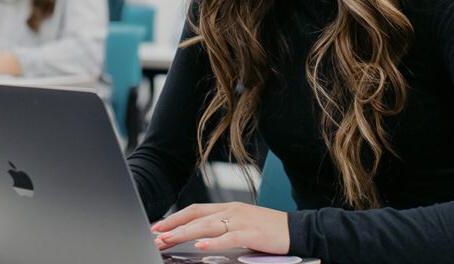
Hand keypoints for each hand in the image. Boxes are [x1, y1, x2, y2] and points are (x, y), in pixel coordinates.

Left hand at [152, 202, 289, 254]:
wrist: (296, 229)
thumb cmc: (268, 229)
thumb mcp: (241, 224)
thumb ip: (222, 228)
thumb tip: (199, 237)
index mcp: (227, 208)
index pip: (194, 210)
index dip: (175, 218)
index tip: (158, 227)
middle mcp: (231, 210)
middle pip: (195, 217)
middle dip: (173, 227)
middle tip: (156, 237)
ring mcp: (241, 220)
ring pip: (206, 226)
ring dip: (185, 233)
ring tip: (168, 240)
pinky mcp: (251, 233)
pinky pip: (229, 238)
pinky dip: (214, 243)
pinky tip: (201, 247)